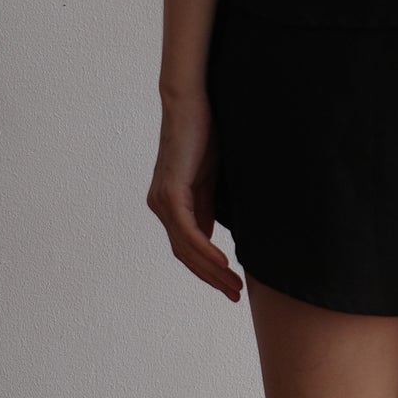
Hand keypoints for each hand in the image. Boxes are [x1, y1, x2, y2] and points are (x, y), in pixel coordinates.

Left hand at [147, 91, 243, 300]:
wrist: (192, 102)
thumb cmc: (205, 134)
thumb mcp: (210, 180)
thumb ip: (208, 208)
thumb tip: (213, 240)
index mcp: (170, 204)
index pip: (187, 249)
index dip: (208, 271)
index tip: (231, 287)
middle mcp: (161, 206)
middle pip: (185, 256)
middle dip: (212, 279)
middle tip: (236, 295)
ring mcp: (162, 200)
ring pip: (185, 249)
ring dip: (211, 271)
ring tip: (234, 286)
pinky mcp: (170, 192)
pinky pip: (187, 231)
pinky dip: (204, 250)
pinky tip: (223, 263)